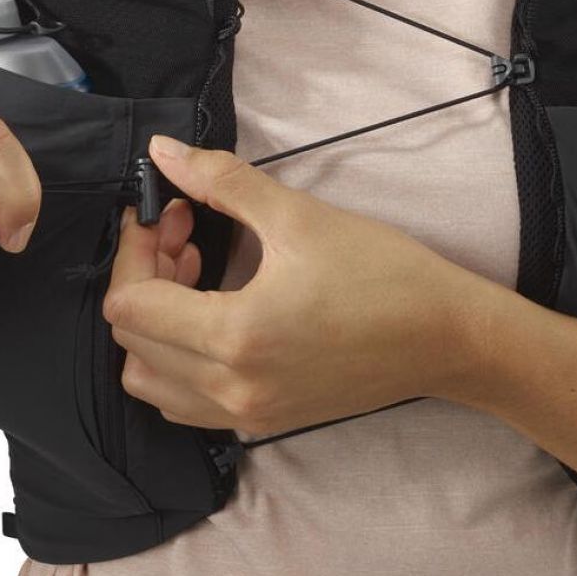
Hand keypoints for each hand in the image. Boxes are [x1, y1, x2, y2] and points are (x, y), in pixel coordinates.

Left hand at [102, 134, 474, 434]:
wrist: (446, 338)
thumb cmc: (383, 274)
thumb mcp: (299, 216)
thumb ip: (222, 182)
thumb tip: (164, 154)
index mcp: (235, 337)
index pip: (131, 304)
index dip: (134, 250)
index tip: (163, 213)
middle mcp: (231, 388)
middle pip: (132, 342)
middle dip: (144, 278)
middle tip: (186, 233)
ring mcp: (246, 413)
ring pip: (150, 381)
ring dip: (154, 326)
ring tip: (195, 276)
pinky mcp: (263, 421)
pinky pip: (185, 402)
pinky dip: (177, 361)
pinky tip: (213, 316)